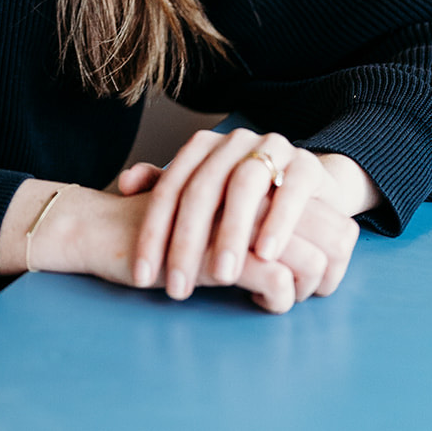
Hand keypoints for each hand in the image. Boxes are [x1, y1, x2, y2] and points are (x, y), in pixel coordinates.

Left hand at [117, 129, 365, 312]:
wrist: (308, 184)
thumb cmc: (244, 198)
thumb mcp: (203, 194)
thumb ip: (162, 187)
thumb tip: (123, 184)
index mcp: (202, 148)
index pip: (169, 190)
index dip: (153, 233)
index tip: (143, 276)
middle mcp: (232, 143)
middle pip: (201, 190)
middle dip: (187, 242)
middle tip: (178, 286)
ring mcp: (271, 149)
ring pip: (244, 187)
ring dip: (231, 232)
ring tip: (220, 275)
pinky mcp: (307, 165)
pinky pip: (291, 191)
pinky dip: (278, 223)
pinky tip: (266, 254)